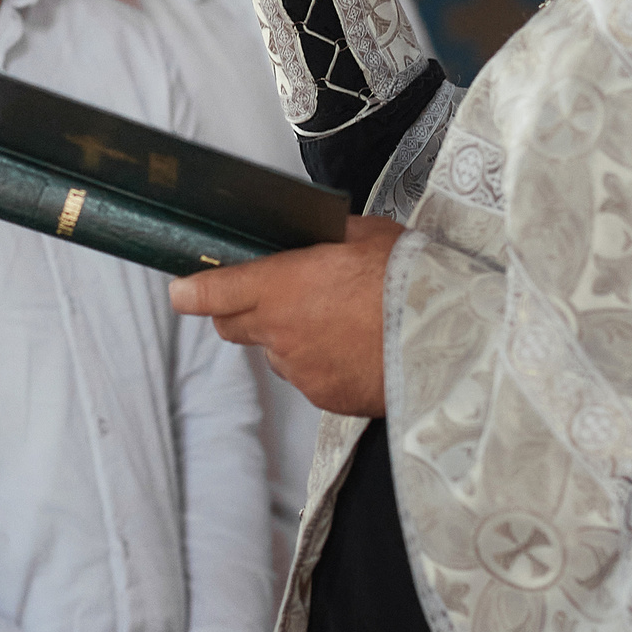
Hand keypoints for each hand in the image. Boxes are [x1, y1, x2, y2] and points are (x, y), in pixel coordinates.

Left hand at [170, 218, 403, 416]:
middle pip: (232, 326)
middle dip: (239, 310)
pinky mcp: (326, 397)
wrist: (448, 333)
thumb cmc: (406, 277)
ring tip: (335, 322)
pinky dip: (320, 364)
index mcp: (280, 287)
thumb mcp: (360, 235)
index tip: (182, 290)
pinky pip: (309, 378)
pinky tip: (354, 348)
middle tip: (272, 295)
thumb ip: (319, 240)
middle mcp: (281, 333)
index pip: (212, 293)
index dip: (190, 292)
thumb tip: (308, 238)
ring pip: (275, 353)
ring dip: (288, 338)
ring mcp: (302, 370)